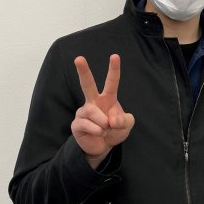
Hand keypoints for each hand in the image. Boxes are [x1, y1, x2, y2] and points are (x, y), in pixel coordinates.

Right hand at [71, 54, 134, 168]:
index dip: (114, 69)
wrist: (102, 147)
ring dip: (103, 123)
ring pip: (92, 111)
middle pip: (87, 84)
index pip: (111, 82)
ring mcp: (83, 112)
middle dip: (83, 71)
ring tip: (105, 129)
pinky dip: (97, 130)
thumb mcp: (127, 125)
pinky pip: (86, 124)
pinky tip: (99, 133)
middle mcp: (93, 102)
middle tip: (79, 58)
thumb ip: (125, 120)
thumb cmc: (114, 131)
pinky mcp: (76, 123)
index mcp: (107, 98)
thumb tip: (111, 119)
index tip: (115, 56)